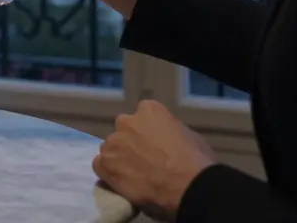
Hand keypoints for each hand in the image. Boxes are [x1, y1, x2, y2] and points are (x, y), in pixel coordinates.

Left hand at [93, 100, 216, 219]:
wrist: (188, 186)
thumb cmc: (196, 161)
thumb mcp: (188, 136)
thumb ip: (168, 132)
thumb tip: (164, 139)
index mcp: (149, 110)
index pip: (142, 115)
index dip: (148, 131)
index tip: (154, 144)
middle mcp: (126, 121)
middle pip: (124, 131)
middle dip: (131, 142)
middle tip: (143, 160)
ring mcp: (113, 142)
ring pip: (111, 149)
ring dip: (119, 158)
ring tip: (133, 175)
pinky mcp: (105, 164)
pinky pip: (100, 165)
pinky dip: (108, 173)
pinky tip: (120, 182)